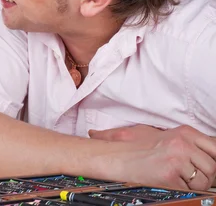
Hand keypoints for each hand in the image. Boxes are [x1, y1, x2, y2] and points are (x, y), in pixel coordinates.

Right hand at [92, 125, 215, 190]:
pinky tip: (168, 181)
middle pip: (212, 166)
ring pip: (204, 181)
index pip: (215, 148)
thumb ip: (190, 142)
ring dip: (193, 185)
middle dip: (204, 176)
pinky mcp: (170, 175)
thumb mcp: (165, 136)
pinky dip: (181, 189)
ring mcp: (177, 158)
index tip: (206, 167)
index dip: (213, 161)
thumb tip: (211, 153)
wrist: (116, 156)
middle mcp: (182, 143)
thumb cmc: (138, 148)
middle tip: (189, 176)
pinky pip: (190, 190)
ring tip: (176, 178)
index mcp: (184, 132)